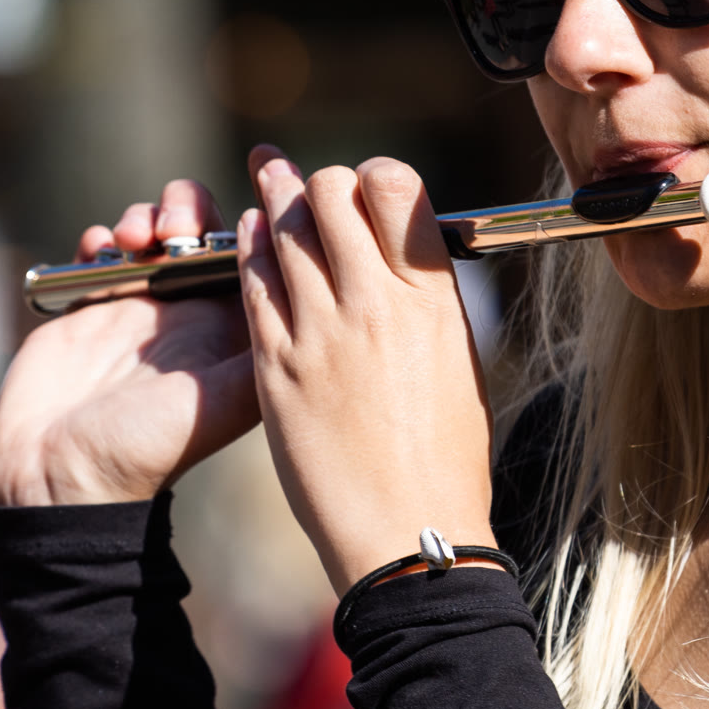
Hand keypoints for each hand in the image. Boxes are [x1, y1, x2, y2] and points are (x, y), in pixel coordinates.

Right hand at [0, 180, 259, 505]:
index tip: (239, 203)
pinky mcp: (92, 303)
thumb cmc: (148, 448)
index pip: (254, 251)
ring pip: (152, 228)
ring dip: (145, 216)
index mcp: (233, 329)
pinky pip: (101, 247)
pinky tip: (98, 250)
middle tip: (172, 231)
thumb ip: (266, 350)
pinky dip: (100, 237)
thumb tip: (311, 293)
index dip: (251, 219)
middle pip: (202, 228)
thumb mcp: (223, 403)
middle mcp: (192, 311)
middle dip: (187, 209)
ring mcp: (140, 304)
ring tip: (132, 240)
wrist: (61, 475)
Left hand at [239, 147, 494, 593]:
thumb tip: (405, 263)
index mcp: (431, 298)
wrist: (408, 530)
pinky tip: (250, 236)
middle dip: (319, 183)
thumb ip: (426, 303)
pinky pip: (253, 284)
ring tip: (269, 177)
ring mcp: (320, 332)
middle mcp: (375, 302)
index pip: (396, 187)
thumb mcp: (459, 362)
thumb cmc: (447, 458)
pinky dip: (251, 250)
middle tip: (310, 184)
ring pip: (284, 229)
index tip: (365, 189)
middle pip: (331, 196)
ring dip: (276, 198)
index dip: (373, 178)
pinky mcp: (275, 367)